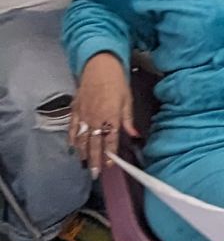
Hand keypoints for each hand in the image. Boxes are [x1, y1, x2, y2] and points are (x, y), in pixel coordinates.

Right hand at [68, 56, 135, 175]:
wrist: (98, 65)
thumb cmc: (117, 81)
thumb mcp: (127, 100)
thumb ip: (128, 120)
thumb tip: (135, 135)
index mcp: (110, 116)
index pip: (110, 140)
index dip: (109, 154)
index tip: (110, 166)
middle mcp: (95, 118)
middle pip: (94, 143)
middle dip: (95, 160)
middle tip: (95, 175)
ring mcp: (83, 115)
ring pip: (81, 138)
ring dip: (83, 153)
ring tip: (85, 165)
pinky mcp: (75, 109)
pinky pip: (72, 128)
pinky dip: (72, 139)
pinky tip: (73, 147)